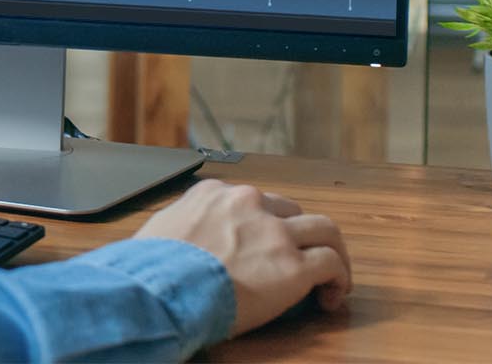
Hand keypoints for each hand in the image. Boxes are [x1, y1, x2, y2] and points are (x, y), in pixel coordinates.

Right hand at [135, 179, 351, 336]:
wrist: (161, 290)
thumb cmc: (151, 269)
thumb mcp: (159, 230)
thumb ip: (179, 226)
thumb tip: (178, 239)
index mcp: (214, 195)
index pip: (253, 201)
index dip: (264, 226)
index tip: (265, 247)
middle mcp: (249, 204)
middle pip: (292, 211)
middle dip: (298, 236)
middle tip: (298, 260)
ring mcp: (274, 232)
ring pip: (325, 229)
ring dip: (332, 251)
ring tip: (332, 276)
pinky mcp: (294, 265)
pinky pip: (332, 263)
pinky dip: (339, 279)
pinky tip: (332, 296)